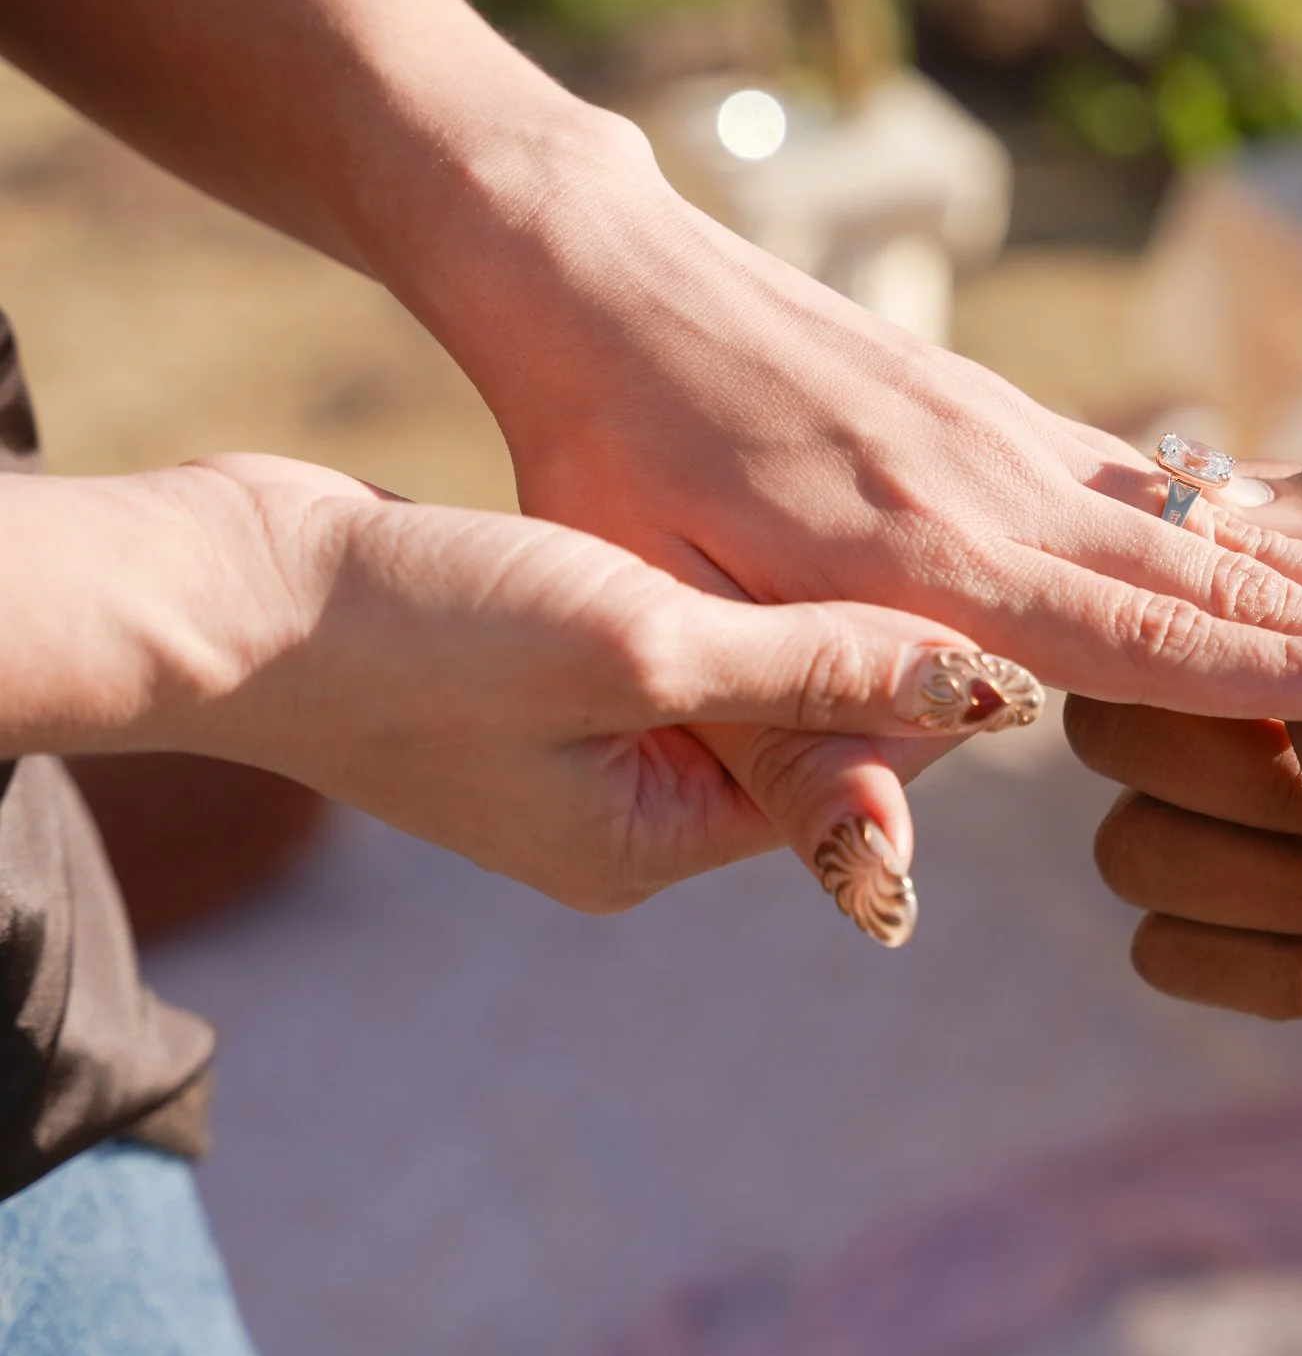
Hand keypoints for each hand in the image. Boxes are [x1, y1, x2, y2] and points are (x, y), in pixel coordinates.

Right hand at [23, 455, 1040, 927]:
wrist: (231, 591)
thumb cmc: (421, 631)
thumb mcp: (641, 647)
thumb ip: (815, 670)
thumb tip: (993, 689)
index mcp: (656, 843)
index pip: (858, 768)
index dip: (941, 675)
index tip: (1016, 582)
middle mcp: (632, 819)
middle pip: (810, 733)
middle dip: (882, 644)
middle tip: (975, 534)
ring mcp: (585, 757)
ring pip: (750, 683)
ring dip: (809, 610)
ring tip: (891, 512)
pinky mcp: (550, 687)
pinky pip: (684, 648)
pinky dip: (731, 593)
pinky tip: (765, 518)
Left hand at [394, 154, 1301, 854]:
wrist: (600, 280)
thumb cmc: (609, 467)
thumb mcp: (659, 620)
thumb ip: (792, 755)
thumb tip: (891, 898)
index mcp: (927, 555)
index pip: (1144, 633)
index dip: (1285, 673)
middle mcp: (996, 486)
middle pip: (1207, 576)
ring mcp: (1005, 435)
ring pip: (1191, 523)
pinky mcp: (992, 407)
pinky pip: (1139, 481)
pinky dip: (1231, 523)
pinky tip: (1288, 546)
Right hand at [1068, 457, 1301, 1015]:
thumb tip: (1222, 499)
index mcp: (1257, 590)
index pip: (1152, 604)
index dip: (1248, 659)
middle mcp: (1205, 699)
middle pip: (1116, 733)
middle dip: (1257, 774)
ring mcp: (1205, 820)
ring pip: (1133, 851)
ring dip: (1266, 873)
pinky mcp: (1230, 932)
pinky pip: (1174, 954)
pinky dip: (1272, 961)